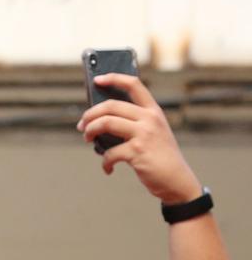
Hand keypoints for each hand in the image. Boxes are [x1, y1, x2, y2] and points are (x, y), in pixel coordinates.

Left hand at [77, 74, 202, 203]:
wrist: (176, 181)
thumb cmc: (159, 157)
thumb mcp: (153, 133)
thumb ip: (134, 123)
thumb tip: (99, 120)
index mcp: (154, 111)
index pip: (134, 85)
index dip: (114, 78)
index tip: (97, 79)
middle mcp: (150, 119)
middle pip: (111, 105)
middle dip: (90, 114)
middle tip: (81, 125)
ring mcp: (144, 134)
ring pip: (106, 123)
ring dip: (90, 131)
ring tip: (87, 139)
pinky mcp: (137, 152)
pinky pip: (109, 153)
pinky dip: (104, 162)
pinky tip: (108, 168)